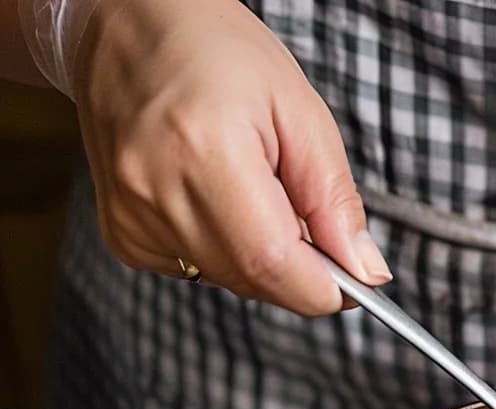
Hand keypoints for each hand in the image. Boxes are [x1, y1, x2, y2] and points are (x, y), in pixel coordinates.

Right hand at [71, 0, 389, 313]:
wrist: (131, 27)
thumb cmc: (217, 52)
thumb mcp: (301, 112)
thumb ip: (335, 200)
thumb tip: (365, 271)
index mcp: (204, 151)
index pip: (272, 262)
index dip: (325, 286)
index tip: (357, 280)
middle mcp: (155, 189)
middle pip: (253, 280)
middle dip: (300, 268)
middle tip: (310, 218)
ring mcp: (131, 213)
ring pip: (228, 280)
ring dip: (261, 254)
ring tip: (256, 189)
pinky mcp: (121, 230)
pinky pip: (196, 269)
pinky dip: (225, 248)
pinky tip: (219, 197)